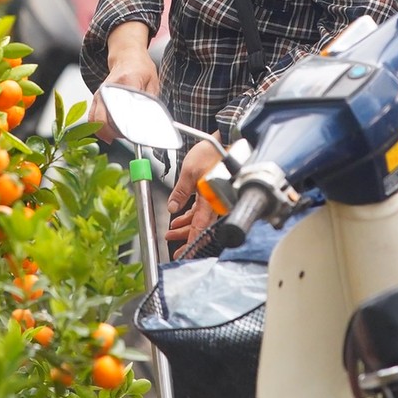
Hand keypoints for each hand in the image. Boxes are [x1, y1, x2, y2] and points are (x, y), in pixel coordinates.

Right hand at [88, 22, 159, 141]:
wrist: (127, 57)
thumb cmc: (141, 68)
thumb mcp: (153, 82)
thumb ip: (150, 101)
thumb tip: (148, 121)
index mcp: (127, 82)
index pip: (123, 108)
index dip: (128, 125)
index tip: (135, 134)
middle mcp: (109, 88)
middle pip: (105, 118)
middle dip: (116, 132)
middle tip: (128, 136)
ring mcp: (100, 93)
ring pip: (96, 120)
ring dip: (106, 132)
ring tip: (120, 134)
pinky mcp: (97, 98)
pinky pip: (92, 117)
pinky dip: (98, 128)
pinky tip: (109, 133)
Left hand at [166, 138, 223, 255]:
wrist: (226, 141)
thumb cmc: (213, 154)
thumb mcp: (189, 172)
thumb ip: (180, 192)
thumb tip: (172, 208)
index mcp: (211, 201)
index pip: (200, 229)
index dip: (192, 244)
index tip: (184, 257)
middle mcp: (215, 203)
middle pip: (200, 228)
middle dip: (186, 240)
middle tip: (176, 252)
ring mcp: (214, 200)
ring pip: (199, 220)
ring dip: (185, 228)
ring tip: (171, 233)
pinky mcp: (212, 194)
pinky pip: (201, 211)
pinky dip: (189, 216)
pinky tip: (178, 218)